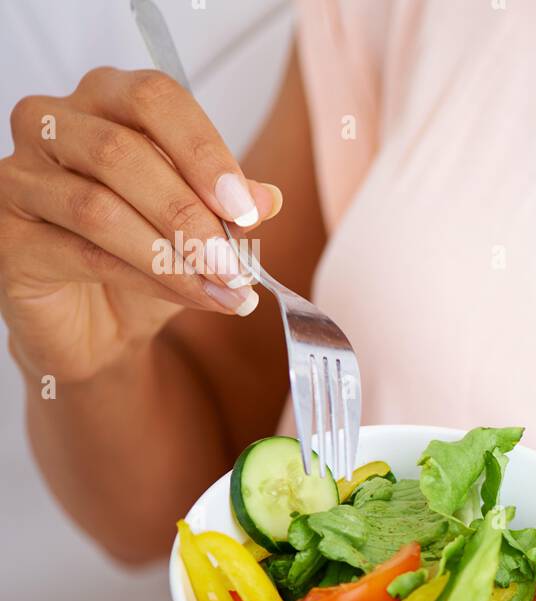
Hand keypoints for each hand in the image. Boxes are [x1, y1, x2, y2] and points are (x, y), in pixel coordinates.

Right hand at [0, 67, 280, 383]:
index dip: (204, 152)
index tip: (248, 209)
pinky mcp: (6, 238)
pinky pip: (85, 254)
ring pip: (99, 207)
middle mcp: (51, 125)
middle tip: (235, 262)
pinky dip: (150, 279)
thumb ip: (228, 204)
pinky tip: (195, 297)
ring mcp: (19, 179)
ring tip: (224, 286)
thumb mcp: (202, 223)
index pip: (153, 98)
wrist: (99, 324)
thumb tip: (268, 197)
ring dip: (173, 254)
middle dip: (189, 214)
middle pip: (121, 152)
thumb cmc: (147, 255)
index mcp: (104, 101)